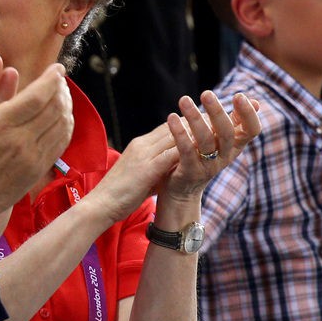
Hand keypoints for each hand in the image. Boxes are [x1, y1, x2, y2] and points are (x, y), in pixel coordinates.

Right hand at [0, 59, 72, 251]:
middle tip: (59, 79)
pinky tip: (61, 118)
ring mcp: (32, 157)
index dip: (51, 79)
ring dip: (66, 105)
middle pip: (54, 107)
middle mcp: (21, 140)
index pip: (38, 95)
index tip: (56, 68)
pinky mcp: (37, 170)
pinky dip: (66, 126)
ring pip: (61, 124)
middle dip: (60, 88)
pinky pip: (60, 143)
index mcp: (0, 125)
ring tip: (62, 94)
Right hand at [83, 91, 260, 225]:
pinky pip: (171, 155)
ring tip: (220, 127)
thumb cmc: (118, 194)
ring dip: (197, 131)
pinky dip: (188, 149)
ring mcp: (144, 155)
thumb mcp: (139, 175)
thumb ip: (153, 166)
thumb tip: (169, 166)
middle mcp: (143, 145)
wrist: (99, 205)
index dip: (189, 121)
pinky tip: (205, 149)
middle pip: (174, 126)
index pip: (168, 127)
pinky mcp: (146, 168)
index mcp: (141, 146)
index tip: (209, 117)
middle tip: (222, 115)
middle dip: (198, 120)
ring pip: (175, 136)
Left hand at [160, 90, 260, 201]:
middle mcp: (225, 156)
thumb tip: (256, 102)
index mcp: (235, 146)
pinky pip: (186, 151)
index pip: (251, 130)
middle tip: (206, 93)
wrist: (182, 191)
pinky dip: (179, 133)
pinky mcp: (190, 172)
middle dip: (217, 112)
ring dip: (194, 118)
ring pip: (205, 140)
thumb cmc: (202, 157)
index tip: (239, 95)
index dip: (248, 114)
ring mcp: (208, 166)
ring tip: (184, 100)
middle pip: (227, 133)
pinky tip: (171, 117)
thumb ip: (234, 122)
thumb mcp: (220, 140)